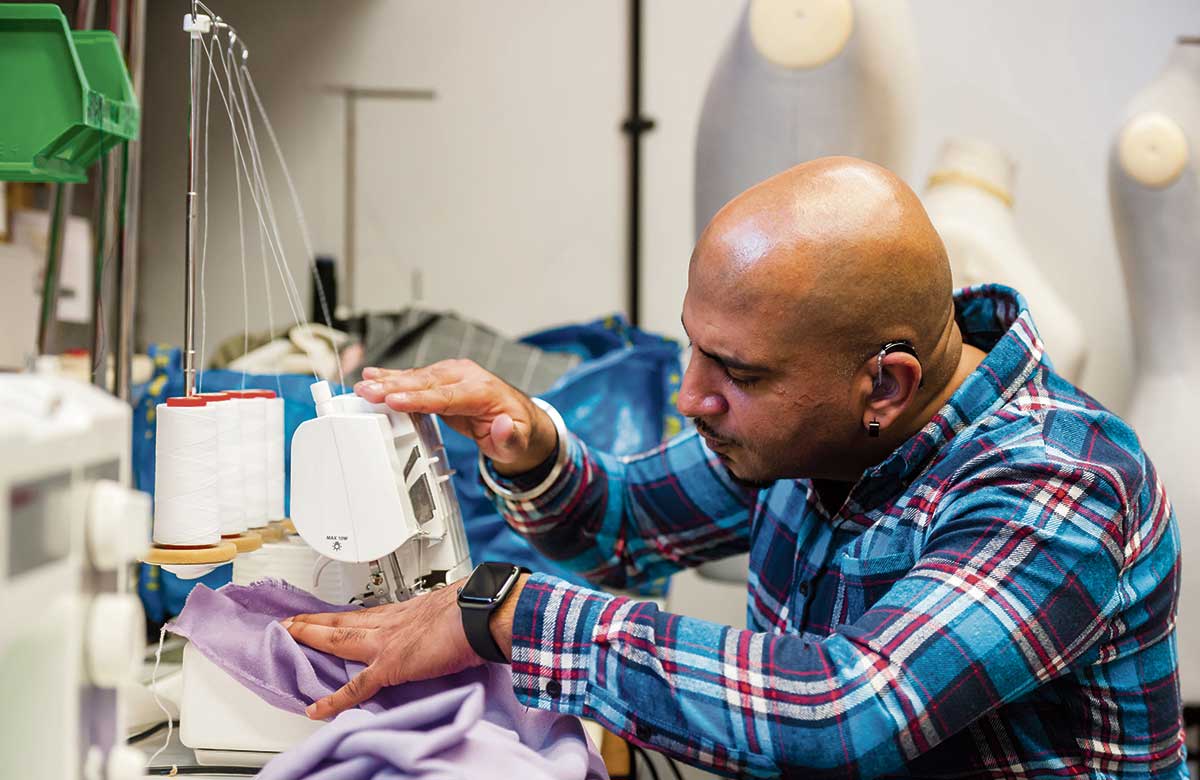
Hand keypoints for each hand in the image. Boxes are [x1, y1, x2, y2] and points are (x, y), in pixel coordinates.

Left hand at [282, 575, 527, 719]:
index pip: (368, 613)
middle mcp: (391, 622)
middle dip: (316, 621)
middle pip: (344, 620)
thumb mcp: (455, 607)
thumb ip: (447, 616)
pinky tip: (316, 709)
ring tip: (289, 636)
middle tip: (292, 620)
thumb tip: (458, 620)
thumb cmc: (475, 609)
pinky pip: (356, 687)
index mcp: (407, 611)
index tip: (334, 614)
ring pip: (339, 640)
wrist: (480, 614)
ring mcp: (386, 643)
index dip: (348, 614)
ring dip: (312, 637)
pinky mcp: (390, 666)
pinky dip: (334, 700)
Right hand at [356, 361, 555, 474]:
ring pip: (418, 377)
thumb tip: (503, 426)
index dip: (418, 398)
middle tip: (367, 391)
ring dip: (389, 380)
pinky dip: (395, 377)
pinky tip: (374, 375)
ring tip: (363, 384)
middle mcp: (467, 377)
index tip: (393, 400)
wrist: (520, 419)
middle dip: (394, 386)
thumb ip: (511, 436)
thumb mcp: (519, 443)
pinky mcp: (444, 379)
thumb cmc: (518, 433)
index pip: (446, 396)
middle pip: (426, 382)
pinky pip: (417, 378)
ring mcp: (455, 375)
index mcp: (484, 392)